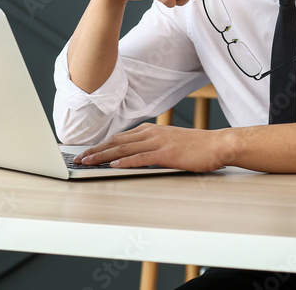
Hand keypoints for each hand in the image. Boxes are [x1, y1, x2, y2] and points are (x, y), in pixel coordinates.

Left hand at [74, 123, 229, 172]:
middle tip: (79, 158)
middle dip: (95, 150)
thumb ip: (151, 146)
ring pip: (123, 148)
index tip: (87, 152)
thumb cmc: (195, 147)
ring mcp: (158, 142)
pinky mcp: (166, 153)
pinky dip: (125, 160)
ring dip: (103, 156)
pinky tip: (113, 164)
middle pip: (116, 142)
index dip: (101, 145)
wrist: (216, 145)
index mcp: (150, 131)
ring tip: (88, 162)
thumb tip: (134, 155)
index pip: (119, 138)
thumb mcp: (169, 142)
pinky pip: (141, 157)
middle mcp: (151, 133)